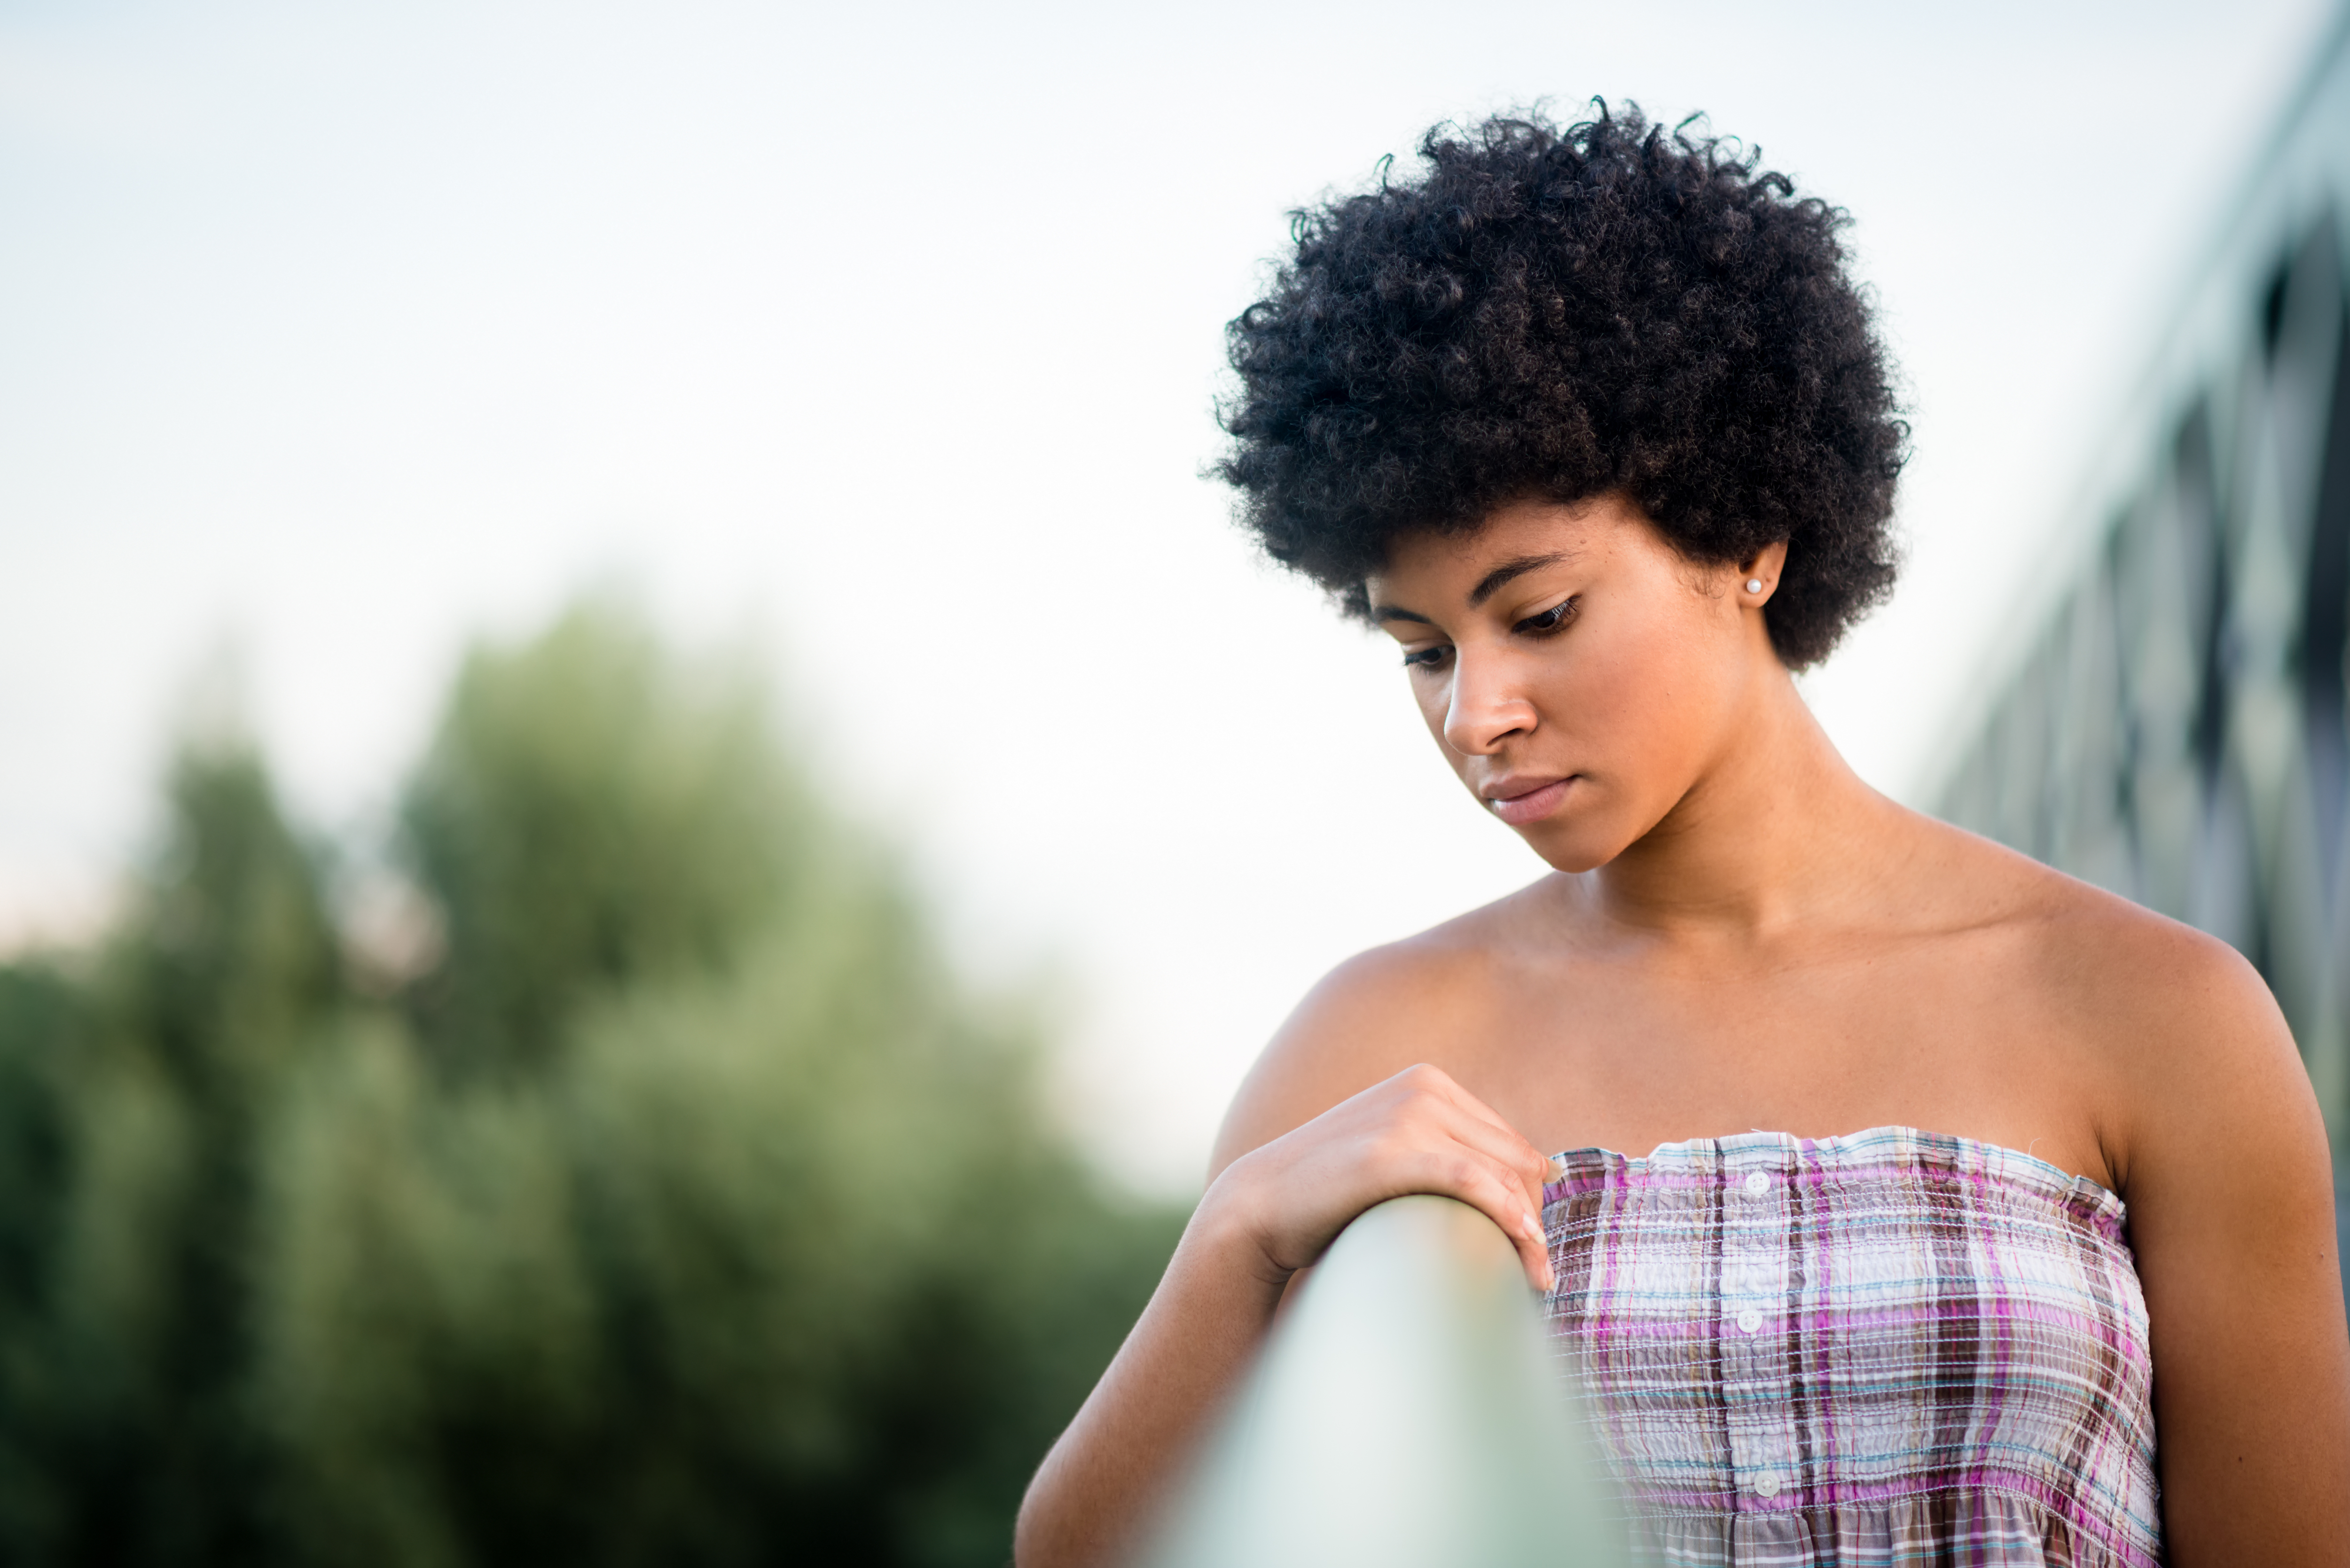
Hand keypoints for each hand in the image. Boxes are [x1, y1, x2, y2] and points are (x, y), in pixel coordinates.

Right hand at [1204, 1063, 1555, 1291]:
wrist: (1261, 1204)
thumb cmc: (1333, 1193)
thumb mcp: (1395, 1153)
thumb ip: (1446, 1151)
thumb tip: (1533, 1175)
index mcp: (1428, 1082)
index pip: (1509, 1142)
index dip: (1530, 1196)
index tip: (1535, 1243)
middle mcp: (1423, 1089)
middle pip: (1514, 1158)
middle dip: (1534, 1216)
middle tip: (1539, 1273)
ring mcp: (1405, 1114)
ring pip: (1501, 1173)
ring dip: (1529, 1230)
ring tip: (1536, 1279)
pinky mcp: (1390, 1150)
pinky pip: (1471, 1179)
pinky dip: (1506, 1214)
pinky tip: (1524, 1246)